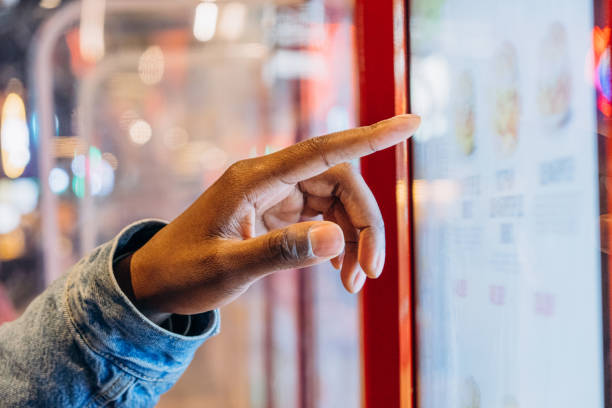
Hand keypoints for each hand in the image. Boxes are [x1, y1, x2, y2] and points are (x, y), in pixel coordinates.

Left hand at [118, 115, 419, 316]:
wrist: (155, 284)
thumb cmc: (184, 273)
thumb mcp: (229, 268)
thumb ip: (281, 252)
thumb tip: (339, 240)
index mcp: (254, 178)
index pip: (323, 149)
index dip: (370, 136)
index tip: (411, 122)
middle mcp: (269, 178)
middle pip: (340, 182)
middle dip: (365, 224)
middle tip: (371, 271)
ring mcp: (275, 194)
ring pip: (336, 202)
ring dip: (354, 238)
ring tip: (354, 282)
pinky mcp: (277, 212)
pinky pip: (322, 218)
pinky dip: (337, 243)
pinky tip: (339, 271)